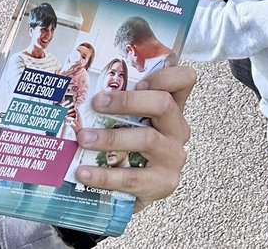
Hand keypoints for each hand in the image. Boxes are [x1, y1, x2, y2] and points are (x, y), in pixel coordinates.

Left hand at [75, 65, 195, 211]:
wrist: (142, 191)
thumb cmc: (134, 150)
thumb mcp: (134, 123)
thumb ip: (122, 105)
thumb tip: (83, 92)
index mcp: (173, 108)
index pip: (185, 79)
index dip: (166, 76)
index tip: (139, 80)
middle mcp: (178, 129)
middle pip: (164, 104)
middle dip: (128, 101)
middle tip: (97, 103)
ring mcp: (173, 156)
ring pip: (147, 139)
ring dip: (111, 137)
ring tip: (84, 138)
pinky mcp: (163, 183)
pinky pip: (132, 177)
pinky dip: (104, 174)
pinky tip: (84, 171)